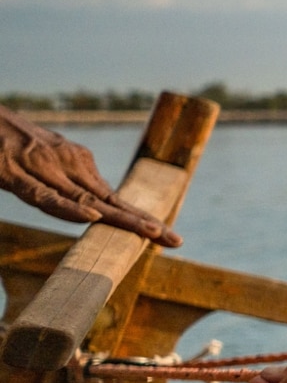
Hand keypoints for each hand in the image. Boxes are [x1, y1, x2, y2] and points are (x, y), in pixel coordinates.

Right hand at [0, 108, 175, 242]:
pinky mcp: (15, 174)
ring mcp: (44, 168)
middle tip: (176, 240)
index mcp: (77, 163)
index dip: (139, 218)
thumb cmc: (12, 142)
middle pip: (110, 202)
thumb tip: (89, 207)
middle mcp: (68, 164)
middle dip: (143, 222)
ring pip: (86, 200)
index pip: (113, 198)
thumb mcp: (44, 160)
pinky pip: (45, 195)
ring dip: (120, 219)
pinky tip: (91, 218)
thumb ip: (64, 183)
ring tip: (151, 233)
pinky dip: (68, 207)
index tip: (167, 236)